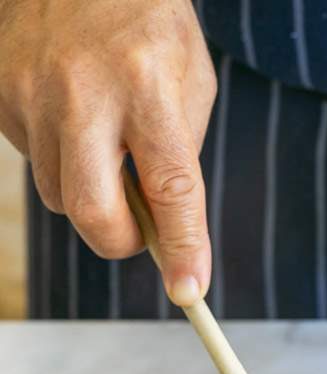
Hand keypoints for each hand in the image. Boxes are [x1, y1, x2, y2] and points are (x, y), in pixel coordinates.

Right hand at [0, 0, 215, 305]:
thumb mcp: (189, 79)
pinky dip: (60, 158)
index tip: (189, 289)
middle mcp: (83, 91)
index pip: (170, 187)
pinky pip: (34, 163)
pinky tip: (72, 115)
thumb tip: (165, 228)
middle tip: (138, 231)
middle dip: (118, 241)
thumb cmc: (147, 22)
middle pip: (92, 212)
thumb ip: (180, 155)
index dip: (182, 246)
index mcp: (146, 85)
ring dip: (90, 193)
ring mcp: (31, 92)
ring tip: (105, 143)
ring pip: (59, 196)